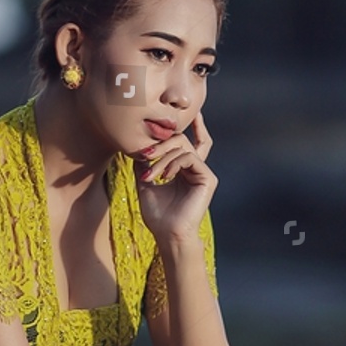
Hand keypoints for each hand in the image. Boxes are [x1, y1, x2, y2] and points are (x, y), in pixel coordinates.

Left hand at [132, 111, 216, 244]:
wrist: (167, 234)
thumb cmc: (157, 215)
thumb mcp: (145, 182)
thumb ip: (145, 162)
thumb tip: (137, 145)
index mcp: (185, 169)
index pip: (191, 141)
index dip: (193, 125)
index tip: (190, 110)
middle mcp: (196, 169)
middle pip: (182, 140)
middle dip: (162, 143)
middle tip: (146, 154)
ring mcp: (203, 173)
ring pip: (184, 148)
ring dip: (162, 158)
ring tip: (151, 175)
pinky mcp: (208, 178)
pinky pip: (190, 158)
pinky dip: (173, 163)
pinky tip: (164, 176)